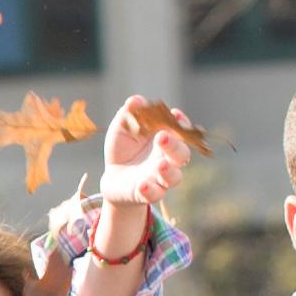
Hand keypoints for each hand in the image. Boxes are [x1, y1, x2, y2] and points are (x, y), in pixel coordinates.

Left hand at [94, 94, 199, 254]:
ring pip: (174, 177)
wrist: (113, 177)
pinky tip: (142, 184)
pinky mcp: (149, 193)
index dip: (182, 123)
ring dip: (168, 171)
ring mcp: (160, 177)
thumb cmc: (123, 149)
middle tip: (162, 137)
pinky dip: (150, 190)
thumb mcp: (121, 129)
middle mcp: (168, 159)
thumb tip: (136, 100)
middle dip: (175, 145)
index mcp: (166, 139)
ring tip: (159, 166)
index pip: (181, 131)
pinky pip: (155, 194)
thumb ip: (129, 114)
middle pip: (182, 153)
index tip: (175, 115)